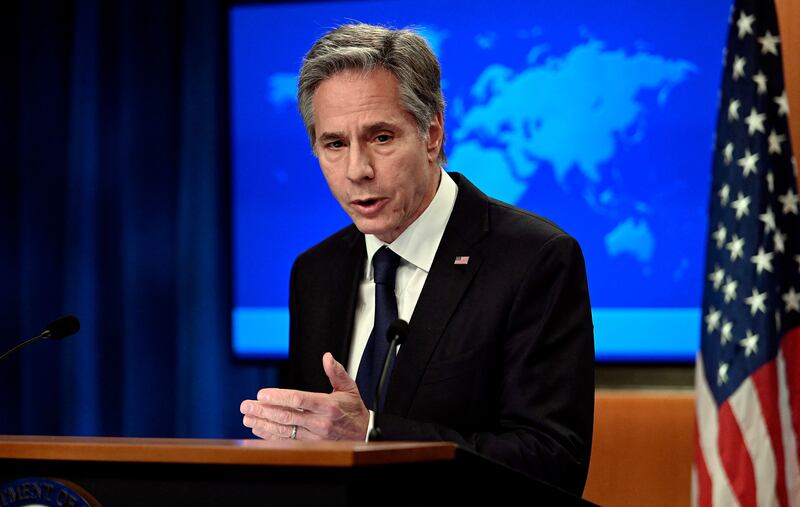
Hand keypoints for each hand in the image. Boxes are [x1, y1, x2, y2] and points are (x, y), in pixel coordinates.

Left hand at [240, 352, 369, 440]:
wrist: (364, 434)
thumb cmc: (354, 410)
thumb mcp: (349, 388)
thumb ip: (336, 372)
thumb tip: (327, 357)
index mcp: (327, 405)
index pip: (298, 400)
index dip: (278, 397)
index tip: (262, 394)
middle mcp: (320, 422)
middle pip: (286, 416)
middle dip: (263, 411)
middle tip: (246, 405)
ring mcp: (315, 437)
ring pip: (284, 430)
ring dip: (263, 424)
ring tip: (247, 417)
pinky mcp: (311, 446)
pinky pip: (287, 441)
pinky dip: (270, 436)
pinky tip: (258, 429)